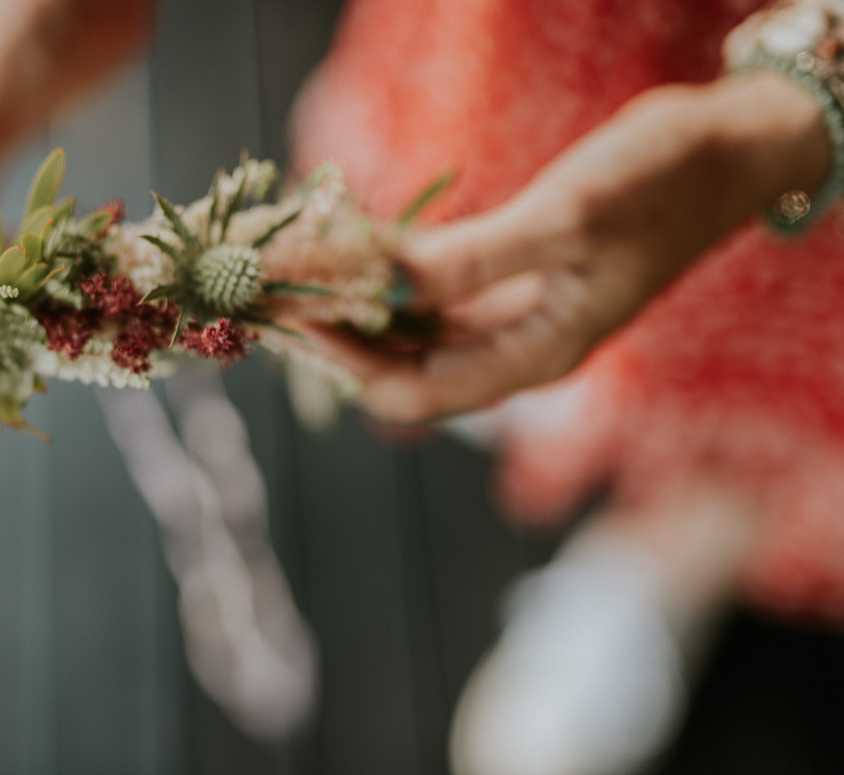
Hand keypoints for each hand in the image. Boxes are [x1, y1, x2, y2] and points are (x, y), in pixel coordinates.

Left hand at [300, 72, 832, 422]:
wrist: (729, 151)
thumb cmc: (663, 183)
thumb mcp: (567, 219)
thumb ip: (471, 258)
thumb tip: (378, 281)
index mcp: (534, 356)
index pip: (413, 391)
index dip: (344, 362)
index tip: (292, 316)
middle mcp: (515, 348)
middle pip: (401, 367)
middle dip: (337, 334)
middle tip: (277, 291)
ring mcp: (511, 317)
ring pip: (411, 331)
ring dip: (356, 304)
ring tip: (302, 268)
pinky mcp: (508, 281)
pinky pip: (431, 295)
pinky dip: (390, 275)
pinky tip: (356, 246)